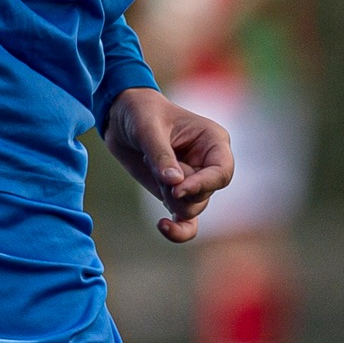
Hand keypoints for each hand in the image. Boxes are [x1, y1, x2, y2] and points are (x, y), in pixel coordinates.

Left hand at [101, 87, 233, 242]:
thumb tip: (175, 184)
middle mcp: (208, 164)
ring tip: (151, 168)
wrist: (120, 118)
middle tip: (153, 165)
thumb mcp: (147, 128)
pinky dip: (178, 230)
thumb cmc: (140, 112)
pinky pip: (187, 222)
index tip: (176, 189)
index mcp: (213, 141)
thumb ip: (161, 155)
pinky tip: (163, 225)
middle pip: (204, 195)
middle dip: (177, 190)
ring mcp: (194, 181)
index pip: (222, 172)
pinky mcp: (177, 195)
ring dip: (168, 197)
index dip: (203, 184)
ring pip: (192, 209)